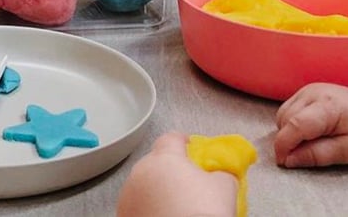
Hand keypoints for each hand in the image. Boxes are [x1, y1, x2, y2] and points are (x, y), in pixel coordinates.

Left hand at [116, 131, 237, 216]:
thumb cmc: (202, 212)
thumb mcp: (225, 187)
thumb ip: (222, 171)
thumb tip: (220, 172)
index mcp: (164, 158)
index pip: (171, 138)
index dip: (184, 141)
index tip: (192, 147)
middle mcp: (141, 171)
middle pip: (157, 161)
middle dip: (171, 169)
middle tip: (189, 183)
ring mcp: (128, 194)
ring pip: (145, 183)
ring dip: (157, 188)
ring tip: (176, 205)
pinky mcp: (123, 213)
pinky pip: (138, 203)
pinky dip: (148, 207)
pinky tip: (163, 216)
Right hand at [274, 82, 347, 167]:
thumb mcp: (347, 152)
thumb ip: (317, 155)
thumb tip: (289, 159)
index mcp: (328, 106)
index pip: (296, 124)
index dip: (284, 145)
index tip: (283, 161)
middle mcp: (314, 92)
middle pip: (286, 119)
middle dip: (288, 140)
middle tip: (304, 155)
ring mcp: (307, 89)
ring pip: (282, 114)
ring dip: (288, 131)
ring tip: (310, 141)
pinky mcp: (304, 91)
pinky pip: (286, 109)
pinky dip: (291, 123)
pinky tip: (308, 130)